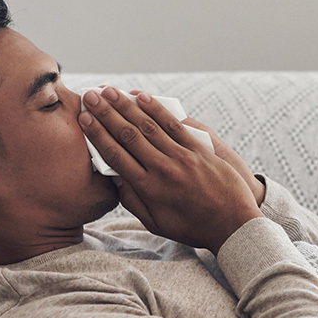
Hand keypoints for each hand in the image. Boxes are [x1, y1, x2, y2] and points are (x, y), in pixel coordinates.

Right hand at [79, 87, 263, 253]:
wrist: (233, 225)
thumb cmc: (192, 227)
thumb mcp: (157, 223)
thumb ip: (133, 201)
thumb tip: (113, 178)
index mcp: (148, 189)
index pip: (116, 156)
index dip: (97, 134)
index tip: (83, 119)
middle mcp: (162, 170)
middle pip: (128, 136)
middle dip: (106, 113)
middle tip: (89, 96)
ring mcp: (182, 158)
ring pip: (148, 126)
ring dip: (126, 106)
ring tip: (108, 90)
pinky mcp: (199, 150)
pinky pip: (174, 125)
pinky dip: (157, 109)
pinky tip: (142, 97)